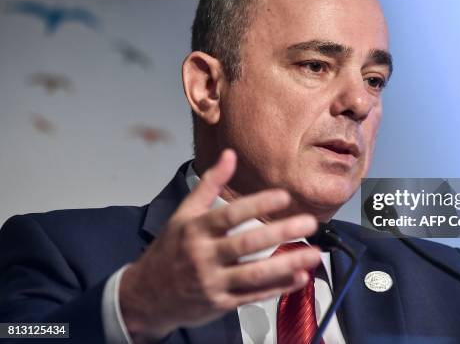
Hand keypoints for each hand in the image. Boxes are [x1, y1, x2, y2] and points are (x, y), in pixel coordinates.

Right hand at [119, 149, 319, 342]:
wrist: (146, 296)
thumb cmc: (169, 251)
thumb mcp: (183, 214)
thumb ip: (209, 184)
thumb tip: (230, 154)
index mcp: (195, 230)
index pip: (229, 215)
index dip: (257, 205)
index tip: (284, 196)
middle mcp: (204, 256)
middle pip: (246, 244)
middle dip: (280, 233)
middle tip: (309, 222)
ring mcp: (212, 282)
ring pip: (254, 274)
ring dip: (287, 264)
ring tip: (314, 254)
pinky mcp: (220, 304)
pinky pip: (253, 296)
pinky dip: (278, 288)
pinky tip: (299, 277)